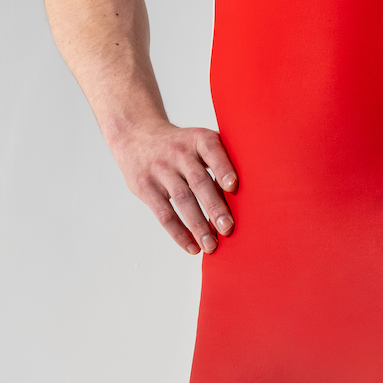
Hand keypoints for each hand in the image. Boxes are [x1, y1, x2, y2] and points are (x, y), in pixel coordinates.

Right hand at [111, 120, 237, 255]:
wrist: (136, 135)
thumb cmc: (179, 146)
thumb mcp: (197, 141)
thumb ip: (219, 160)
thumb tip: (246, 196)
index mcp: (197, 139)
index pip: (212, 151)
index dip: (223, 168)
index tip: (233, 186)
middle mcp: (179, 153)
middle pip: (198, 181)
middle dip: (214, 207)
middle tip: (228, 228)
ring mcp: (160, 170)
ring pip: (182, 200)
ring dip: (198, 226)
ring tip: (211, 246)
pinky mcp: (145, 187)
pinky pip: (164, 214)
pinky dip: (179, 233)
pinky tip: (192, 247)